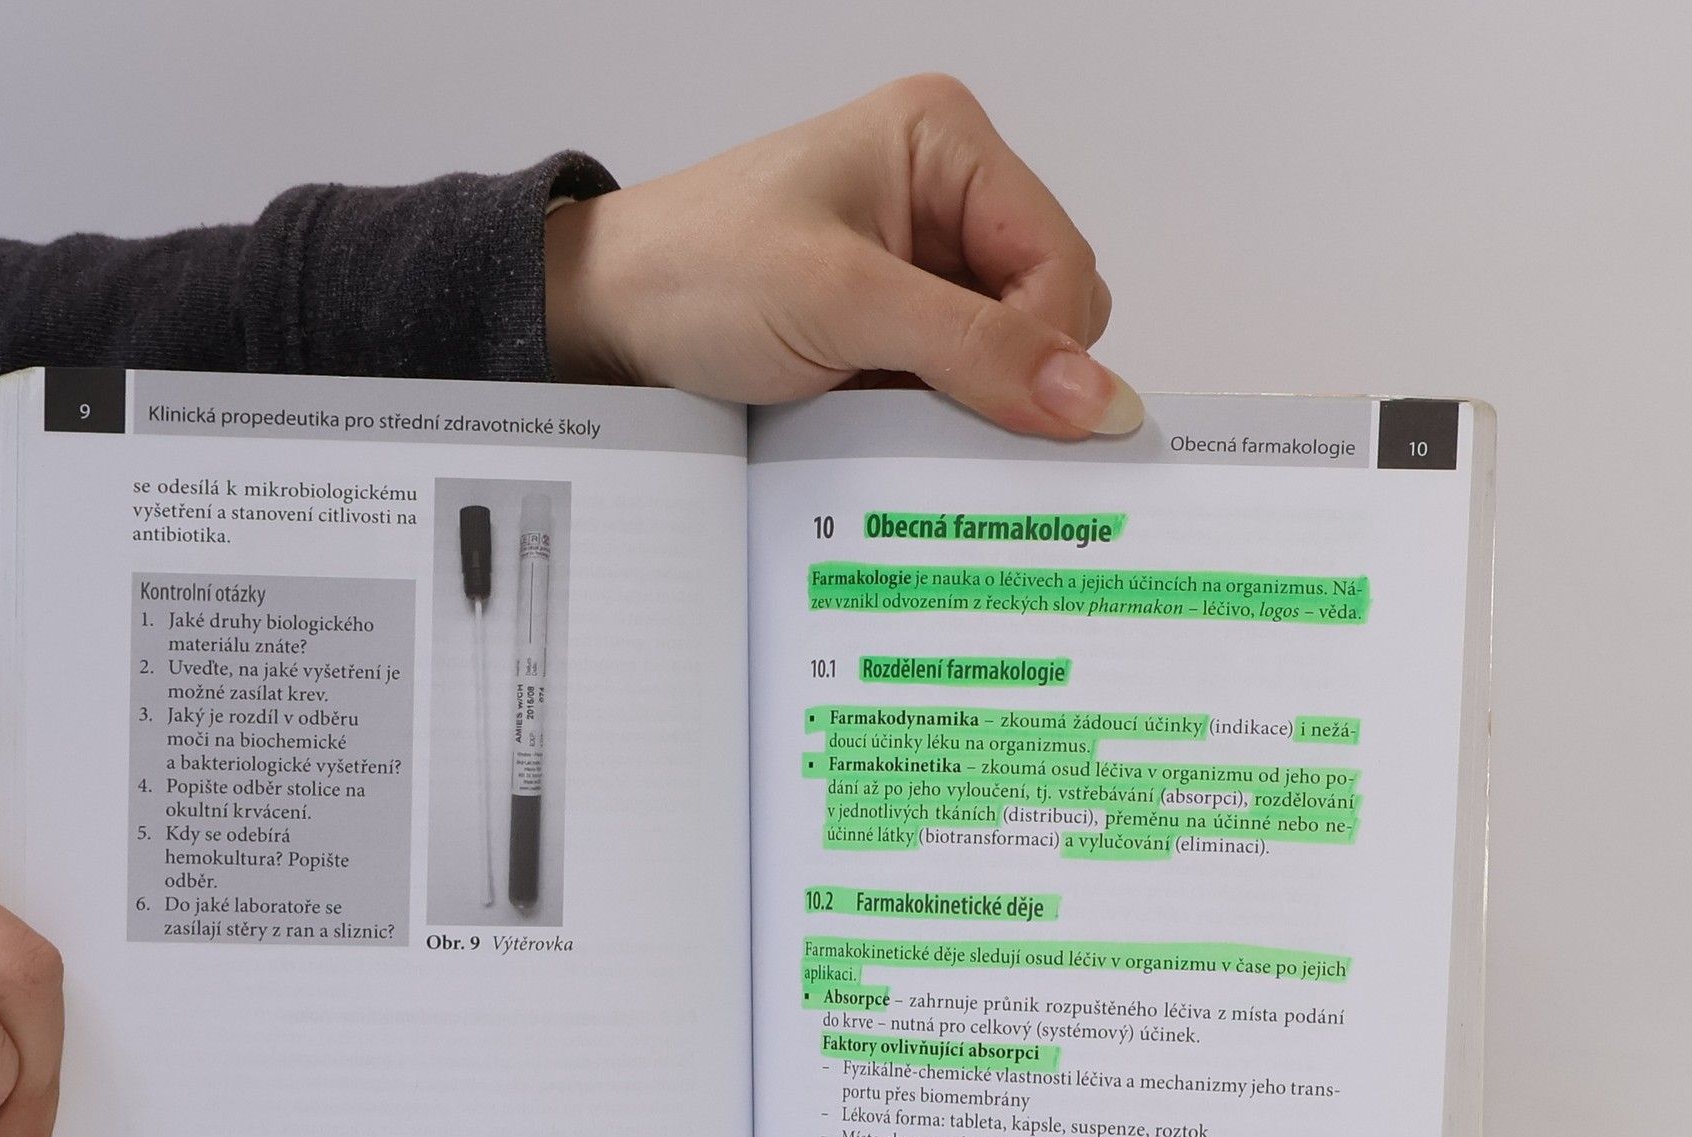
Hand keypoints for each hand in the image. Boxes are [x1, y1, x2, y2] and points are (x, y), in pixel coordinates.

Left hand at [544, 74, 1138, 438]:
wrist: (604, 322)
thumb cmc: (697, 275)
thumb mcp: (841, 303)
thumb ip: (974, 348)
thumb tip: (1097, 401)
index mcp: (945, 144)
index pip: (1059, 260)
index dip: (1048, 347)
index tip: (1018, 421)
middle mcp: (945, 195)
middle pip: (1047, 309)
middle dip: (1011, 375)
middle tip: (934, 416)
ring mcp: (921, 265)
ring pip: (1008, 357)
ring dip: (970, 404)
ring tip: (895, 419)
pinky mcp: (892, 327)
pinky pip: (957, 384)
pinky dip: (937, 419)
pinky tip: (889, 427)